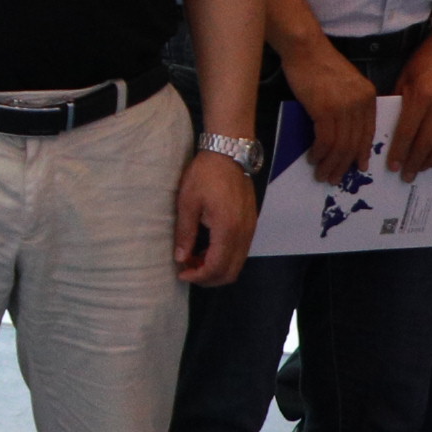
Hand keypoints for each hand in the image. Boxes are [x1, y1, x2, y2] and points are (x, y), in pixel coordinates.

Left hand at [173, 151, 255, 285]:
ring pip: (237, 263)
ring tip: (194, 259)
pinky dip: (224, 258)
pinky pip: (240, 251)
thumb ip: (185, 233)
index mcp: (227, 229)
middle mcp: (243, 234)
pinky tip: (207, 249)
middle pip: (230, 272)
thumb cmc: (205, 175)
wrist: (229, 154)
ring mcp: (250, 230)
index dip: (198, 276)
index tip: (181, 273)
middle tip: (188, 270)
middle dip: (208, 278)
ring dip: (216, 268)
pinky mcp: (251, 224)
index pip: (216, 267)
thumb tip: (180, 258)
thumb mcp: (187, 202)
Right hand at [289, 45, 379, 186]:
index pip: (368, 132)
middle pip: (354, 142)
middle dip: (344, 164)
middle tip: (335, 177)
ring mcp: (343, 107)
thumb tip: (342, 130)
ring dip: (330, 163)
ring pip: (340, 145)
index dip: (362, 152)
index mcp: (368, 97)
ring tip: (322, 174)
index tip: (359, 166)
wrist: (305, 48)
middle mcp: (360, 104)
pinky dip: (320, 152)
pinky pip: (325, 139)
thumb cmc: (319, 63)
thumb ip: (349, 104)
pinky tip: (314, 158)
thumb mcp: (344, 83)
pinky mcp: (325, 109)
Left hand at [390, 33, 431, 173]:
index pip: (408, 132)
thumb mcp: (405, 77)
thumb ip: (399, 103)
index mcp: (421, 96)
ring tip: (422, 167)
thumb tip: (390, 129)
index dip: (400, 152)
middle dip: (414, 162)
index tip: (393, 166)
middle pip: (427, 143)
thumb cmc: (425, 60)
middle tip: (406, 174)